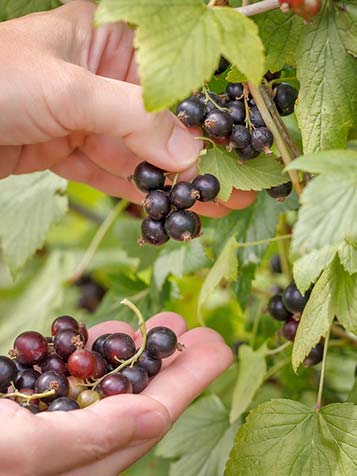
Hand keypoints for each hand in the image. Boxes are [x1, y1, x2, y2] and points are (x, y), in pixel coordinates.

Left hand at [0, 0, 254, 216]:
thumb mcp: (70, 88)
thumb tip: (191, 154)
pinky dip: (140, 194)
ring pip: (142, 153)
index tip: (240, 141)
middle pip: (163, 119)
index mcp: (108, 37)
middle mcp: (103, 76)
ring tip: (216, 206)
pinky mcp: (72, 149)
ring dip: (176, 183)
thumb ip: (134, 119)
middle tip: (237, 184)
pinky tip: (171, 212)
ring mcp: (88, 115)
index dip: (209, 108)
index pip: (175, 69)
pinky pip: (114, 173)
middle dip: (199, 155)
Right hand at [0, 313, 232, 475]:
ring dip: (137, 351)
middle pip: (135, 397)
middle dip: (171, 364)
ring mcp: (49, 417)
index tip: (219, 348)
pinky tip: (108, 332)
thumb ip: (86, 441)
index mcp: (77, 460)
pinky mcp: (27, 400)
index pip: (148, 417)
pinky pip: (69, 373)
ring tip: (169, 323)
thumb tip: (153, 417)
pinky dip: (91, 350)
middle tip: (204, 333)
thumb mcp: (23, 452)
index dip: (188, 383)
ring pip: (105, 381)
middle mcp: (70, 443)